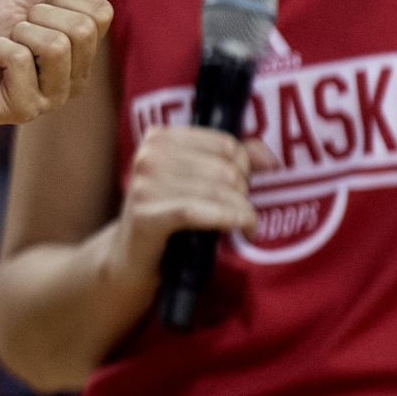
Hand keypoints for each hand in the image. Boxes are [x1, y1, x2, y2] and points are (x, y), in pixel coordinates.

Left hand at [0, 0, 112, 128]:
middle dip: (39, 14)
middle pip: (83, 29)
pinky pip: (21, 60)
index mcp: (81, 50)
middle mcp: (75, 78)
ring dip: (18, 33)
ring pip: (56, 45)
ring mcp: (52, 97)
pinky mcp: (25, 109)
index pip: (101, 12)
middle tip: (15, 27)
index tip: (34, 7)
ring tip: (3, 44)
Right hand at [111, 125, 278, 278]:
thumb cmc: (167, 216)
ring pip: (217, 192)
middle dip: (243, 194)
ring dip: (243, 213)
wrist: (127, 258)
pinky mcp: (145, 215)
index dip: (245, 167)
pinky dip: (227, 220)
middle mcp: (149, 155)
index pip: (225, 143)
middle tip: (241, 214)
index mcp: (160, 137)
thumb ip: (231, 161)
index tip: (245, 188)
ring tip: (246, 227)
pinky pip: (197, 212)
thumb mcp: (194, 181)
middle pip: (224, 169)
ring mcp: (144, 185)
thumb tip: (269, 158)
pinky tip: (240, 231)